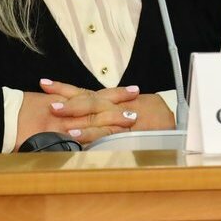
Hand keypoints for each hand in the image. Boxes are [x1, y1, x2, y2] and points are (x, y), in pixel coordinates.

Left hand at [15, 79, 173, 147]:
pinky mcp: (126, 133)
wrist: (176, 123)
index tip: (44, 84)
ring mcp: (120, 119)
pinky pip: (106, 133)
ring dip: (74, 116)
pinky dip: (90, 134)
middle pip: (87, 100)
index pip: (84, 91)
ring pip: (95, 115)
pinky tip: (75, 136)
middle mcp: (114, 106)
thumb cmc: (152, 116)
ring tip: (56, 116)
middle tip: (47, 98)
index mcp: (111, 100)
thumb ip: (106, 110)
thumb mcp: (128, 108)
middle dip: (66, 99)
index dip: (64, 87)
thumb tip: (83, 113)